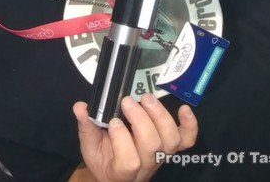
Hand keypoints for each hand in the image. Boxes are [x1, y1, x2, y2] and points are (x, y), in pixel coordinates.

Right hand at [73, 95, 196, 181]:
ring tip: (146, 98)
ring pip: (170, 140)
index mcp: (122, 171)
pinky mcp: (172, 148)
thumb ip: (86, 127)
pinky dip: (189, 125)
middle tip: (127, 101)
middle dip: (141, 119)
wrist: (118, 172)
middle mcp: (146, 166)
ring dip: (160, 116)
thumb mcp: (89, 147)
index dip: (123, 139)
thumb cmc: (103, 158)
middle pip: (152, 145)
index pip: (129, 160)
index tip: (112, 121)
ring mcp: (161, 157)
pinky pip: (187, 139)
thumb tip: (80, 107)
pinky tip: (184, 109)